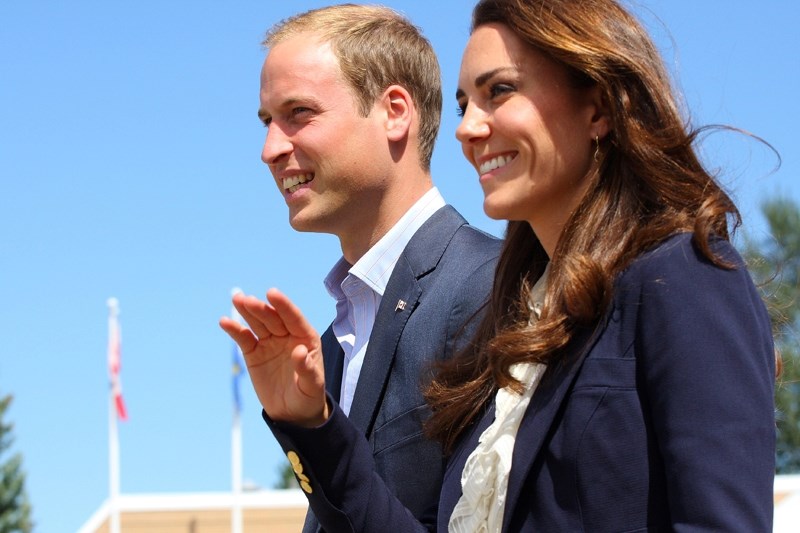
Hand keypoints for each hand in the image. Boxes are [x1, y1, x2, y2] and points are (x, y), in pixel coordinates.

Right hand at [219, 288, 328, 426]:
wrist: (292, 412)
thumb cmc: (308, 395)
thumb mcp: (311, 385)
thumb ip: (306, 368)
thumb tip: (299, 351)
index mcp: (305, 337)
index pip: (293, 318)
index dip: (283, 305)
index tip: (272, 293)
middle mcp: (287, 335)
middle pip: (273, 318)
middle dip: (261, 308)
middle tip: (247, 300)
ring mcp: (269, 342)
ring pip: (257, 323)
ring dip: (247, 311)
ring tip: (237, 299)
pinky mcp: (254, 352)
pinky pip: (244, 338)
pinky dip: (234, 330)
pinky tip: (225, 322)